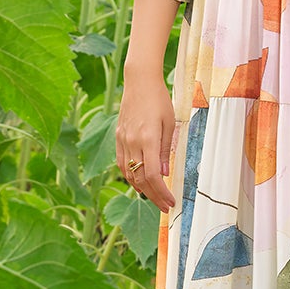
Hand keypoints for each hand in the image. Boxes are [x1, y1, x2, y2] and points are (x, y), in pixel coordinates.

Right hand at [116, 68, 176, 211]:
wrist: (139, 82)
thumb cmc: (159, 100)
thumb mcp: (169, 123)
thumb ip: (165, 149)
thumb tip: (164, 173)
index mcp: (147, 139)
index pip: (152, 175)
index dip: (162, 192)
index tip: (171, 202)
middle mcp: (132, 142)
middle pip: (140, 179)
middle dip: (154, 196)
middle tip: (165, 206)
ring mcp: (122, 140)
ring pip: (129, 174)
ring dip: (141, 189)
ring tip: (154, 197)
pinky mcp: (118, 137)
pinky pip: (121, 163)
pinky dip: (130, 176)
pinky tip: (139, 182)